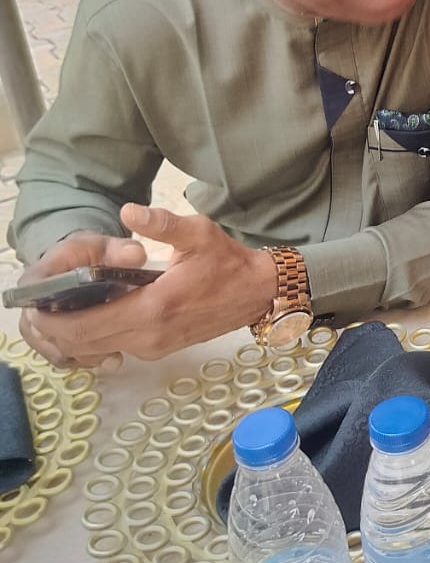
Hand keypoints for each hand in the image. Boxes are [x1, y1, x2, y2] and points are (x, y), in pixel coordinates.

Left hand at [22, 206, 277, 367]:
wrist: (258, 293)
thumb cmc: (227, 262)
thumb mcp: (200, 233)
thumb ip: (162, 223)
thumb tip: (128, 212)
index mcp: (153, 308)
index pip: (85, 326)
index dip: (53, 319)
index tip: (38, 302)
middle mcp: (148, 336)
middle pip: (82, 344)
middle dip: (55, 328)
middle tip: (42, 304)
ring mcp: (153, 347)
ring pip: (96, 350)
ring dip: (74, 334)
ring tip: (63, 307)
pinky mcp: (159, 349)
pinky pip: (114, 349)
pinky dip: (94, 338)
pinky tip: (92, 314)